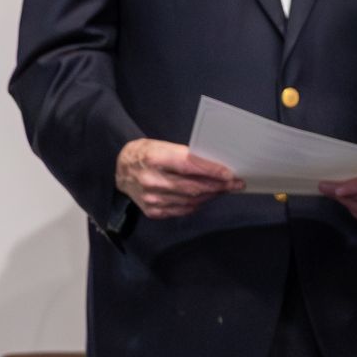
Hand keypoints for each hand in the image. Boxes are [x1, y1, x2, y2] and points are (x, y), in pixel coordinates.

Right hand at [115, 138, 240, 217]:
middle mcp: (151, 180)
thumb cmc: (146, 154)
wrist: (120, 170)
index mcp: (153, 158)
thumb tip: (215, 165)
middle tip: (236, 183)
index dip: (212, 171)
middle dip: (218, 186)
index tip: (229, 174)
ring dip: (211, 195)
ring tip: (224, 190)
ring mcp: (151, 198)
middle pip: (192, 186)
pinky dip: (198, 204)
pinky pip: (182, 210)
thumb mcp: (162, 145)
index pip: (188, 166)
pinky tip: (207, 197)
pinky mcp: (152, 211)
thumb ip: (185, 155)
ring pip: (190, 200)